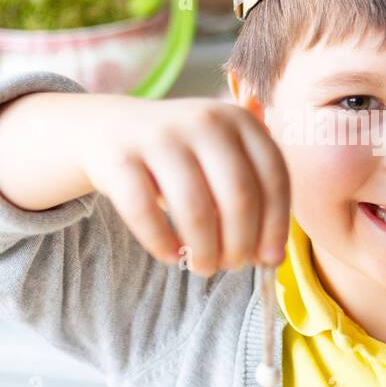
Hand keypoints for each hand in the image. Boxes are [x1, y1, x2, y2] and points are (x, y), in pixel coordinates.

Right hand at [80, 95, 290, 271]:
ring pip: (195, 209)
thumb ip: (250, 194)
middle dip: (241, 243)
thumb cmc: (179, 155)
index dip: (276, 224)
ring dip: (205, 250)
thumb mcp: (221, 155)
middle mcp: (204, 120)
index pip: (273, 176)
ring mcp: (159, 136)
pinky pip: (145, 212)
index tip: (269, 258)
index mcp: (239, 120)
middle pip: (238, 196)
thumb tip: (270, 256)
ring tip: (204, 266)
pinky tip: (171, 256)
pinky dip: (162, 243)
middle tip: (232, 265)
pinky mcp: (119, 157)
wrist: (109, 127)